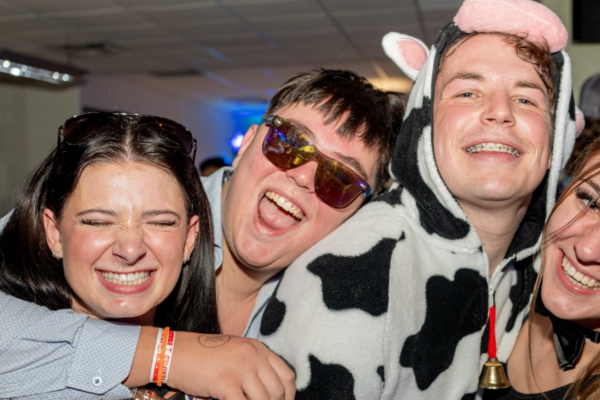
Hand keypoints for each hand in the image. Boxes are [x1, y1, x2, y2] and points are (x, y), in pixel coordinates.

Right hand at [167, 331, 294, 399]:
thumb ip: (253, 367)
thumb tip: (270, 394)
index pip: (287, 376)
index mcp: (258, 348)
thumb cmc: (203, 356)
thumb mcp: (235, 353)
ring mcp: (240, 368)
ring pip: (264, 399)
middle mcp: (253, 355)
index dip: (289, 397)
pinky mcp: (225, 382)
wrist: (174, 351)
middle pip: (278, 391)